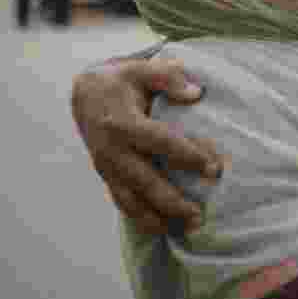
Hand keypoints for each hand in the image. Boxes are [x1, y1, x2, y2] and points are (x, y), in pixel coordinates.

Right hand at [70, 55, 222, 233]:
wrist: (84, 95)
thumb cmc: (119, 81)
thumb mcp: (140, 69)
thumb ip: (167, 77)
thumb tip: (195, 93)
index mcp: (123, 122)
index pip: (160, 142)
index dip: (187, 156)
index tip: (213, 168)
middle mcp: (112, 150)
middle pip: (145, 181)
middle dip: (173, 201)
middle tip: (199, 215)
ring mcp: (107, 167)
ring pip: (131, 200)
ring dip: (158, 217)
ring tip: (186, 228)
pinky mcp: (106, 176)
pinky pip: (122, 202)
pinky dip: (141, 219)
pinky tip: (163, 229)